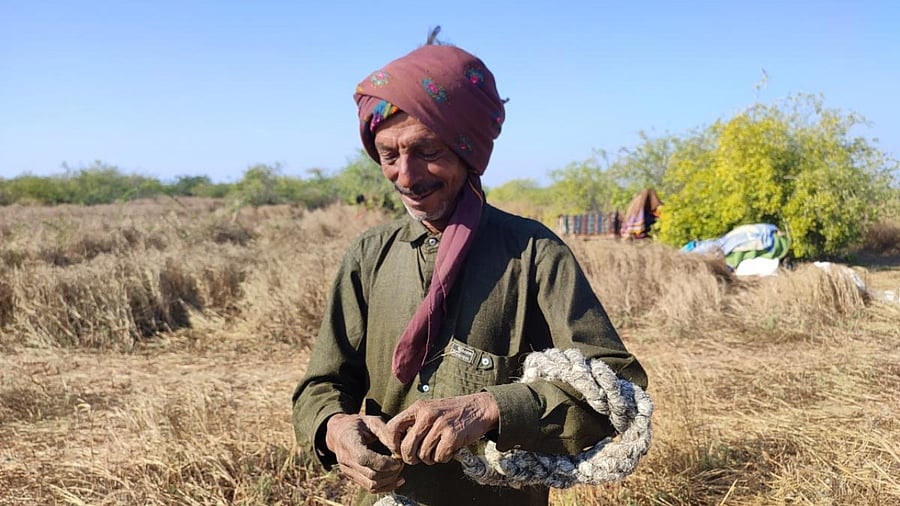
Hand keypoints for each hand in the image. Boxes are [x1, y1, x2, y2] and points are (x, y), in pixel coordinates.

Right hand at [325, 413, 404, 492]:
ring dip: (389, 481)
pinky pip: (369, 488)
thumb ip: (386, 433)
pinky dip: (384, 486)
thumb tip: (398, 450)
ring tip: (399, 470)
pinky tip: (396, 480)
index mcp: (349, 443)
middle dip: (390, 472)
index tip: (399, 459)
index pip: (365, 459)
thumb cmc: (358, 424)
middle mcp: (345, 460)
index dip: (385, 463)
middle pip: (370, 475)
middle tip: (402, 463)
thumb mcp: (372, 421)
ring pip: (370, 485)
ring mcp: (347, 471)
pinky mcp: (352, 477)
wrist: (339, 432)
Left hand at [382, 392, 499, 464]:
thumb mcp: (429, 409)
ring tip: (438, 449)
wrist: (479, 408)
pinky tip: (449, 449)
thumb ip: (414, 423)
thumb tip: (396, 446)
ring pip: (423, 455)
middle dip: (410, 458)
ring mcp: (440, 425)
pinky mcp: (453, 436)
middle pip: (406, 447)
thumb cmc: (452, 412)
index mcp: (418, 407)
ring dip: (430, 458)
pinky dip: (444, 458)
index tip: (398, 450)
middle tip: (417, 458)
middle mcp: (427, 415)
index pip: (392, 427)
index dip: (392, 444)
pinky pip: (439, 457)